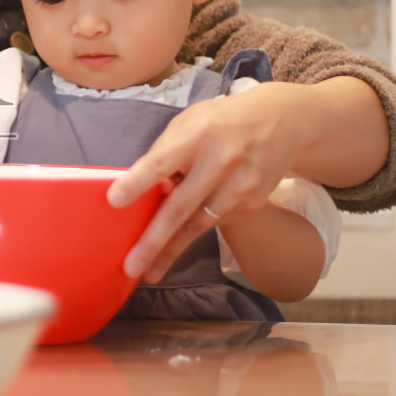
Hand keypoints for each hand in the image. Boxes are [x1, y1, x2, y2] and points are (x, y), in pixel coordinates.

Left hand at [106, 84, 306, 282]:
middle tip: (131, 266)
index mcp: (198, 135)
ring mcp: (239, 187)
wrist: (281, 123)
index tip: (114, 200)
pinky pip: (213, 223)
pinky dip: (191, 233)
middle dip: (153, 240)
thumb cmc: (220, 123)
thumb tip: (143, 188)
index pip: (161, 162)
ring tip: (148, 272)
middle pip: (180, 207)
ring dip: (170, 252)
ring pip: (197, 226)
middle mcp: (220, 162)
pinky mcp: (251, 204)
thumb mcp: (189, 122)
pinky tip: (174, 243)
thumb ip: (165, 152)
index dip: (137, 182)